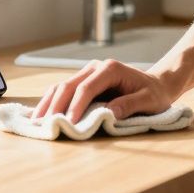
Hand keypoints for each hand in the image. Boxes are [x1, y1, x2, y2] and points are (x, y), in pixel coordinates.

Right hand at [32, 59, 179, 122]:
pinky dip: (51, 102)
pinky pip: (63, 90)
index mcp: (110, 69)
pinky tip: (40, 114)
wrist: (156, 84)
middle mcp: (95, 67)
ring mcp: (87, 73)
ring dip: (48, 104)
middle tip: (45, 125)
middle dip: (55, 106)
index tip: (67, 122)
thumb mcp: (149, 100)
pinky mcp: (83, 82)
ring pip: (61, 86)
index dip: (75, 106)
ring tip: (36, 122)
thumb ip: (130, 105)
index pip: (86, 88)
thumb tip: (110, 113)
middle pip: (68, 86)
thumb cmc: (154, 93)